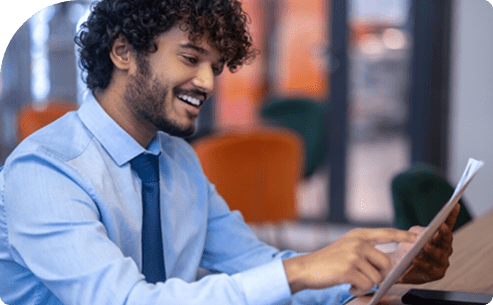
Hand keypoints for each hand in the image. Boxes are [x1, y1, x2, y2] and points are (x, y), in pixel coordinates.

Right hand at [283, 228, 417, 295]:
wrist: (305, 268)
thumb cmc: (328, 261)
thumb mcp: (347, 248)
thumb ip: (366, 250)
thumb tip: (387, 263)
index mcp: (359, 235)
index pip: (387, 233)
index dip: (404, 235)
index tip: (417, 236)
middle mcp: (357, 242)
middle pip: (386, 263)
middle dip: (380, 275)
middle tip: (367, 278)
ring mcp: (353, 255)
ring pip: (377, 277)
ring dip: (367, 284)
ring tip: (353, 280)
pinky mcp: (348, 269)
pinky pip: (366, 285)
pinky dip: (359, 289)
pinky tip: (349, 284)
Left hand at [393, 203, 459, 283]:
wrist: (397, 265)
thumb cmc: (407, 247)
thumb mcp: (411, 235)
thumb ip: (418, 232)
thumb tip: (426, 233)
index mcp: (440, 237)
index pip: (448, 225)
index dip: (452, 216)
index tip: (455, 205)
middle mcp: (444, 249)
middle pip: (447, 240)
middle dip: (445, 233)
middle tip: (441, 226)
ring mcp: (442, 262)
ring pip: (440, 255)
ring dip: (433, 250)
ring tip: (425, 245)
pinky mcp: (436, 273)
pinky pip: (430, 268)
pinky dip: (422, 263)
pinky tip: (415, 259)